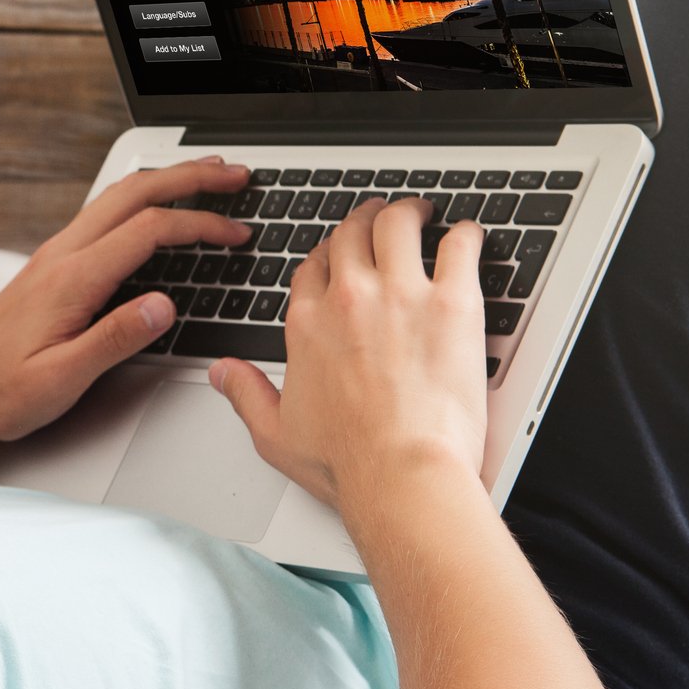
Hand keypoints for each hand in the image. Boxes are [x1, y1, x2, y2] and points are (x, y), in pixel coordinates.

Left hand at [0, 157, 250, 441]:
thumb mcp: (61, 378)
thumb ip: (114, 339)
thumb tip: (164, 306)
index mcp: (71, 278)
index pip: (149, 230)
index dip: (201, 225)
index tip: (237, 233)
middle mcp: (61, 255)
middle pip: (133, 193)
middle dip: (190, 177)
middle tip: (234, 174)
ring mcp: (54, 256)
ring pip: (117, 198)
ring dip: (165, 182)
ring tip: (206, 177)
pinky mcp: (51, 266)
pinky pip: (103, 216)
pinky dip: (141, 202)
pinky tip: (155, 210)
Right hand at [210, 197, 487, 510]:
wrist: (401, 475)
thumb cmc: (348, 462)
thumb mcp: (275, 434)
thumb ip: (246, 395)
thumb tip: (222, 374)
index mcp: (308, 325)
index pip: (313, 267)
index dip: (328, 256)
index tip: (341, 258)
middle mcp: (349, 299)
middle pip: (352, 234)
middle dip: (366, 220)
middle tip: (382, 219)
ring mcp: (400, 294)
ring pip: (399, 225)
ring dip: (410, 213)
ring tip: (422, 213)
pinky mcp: (451, 302)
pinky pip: (460, 245)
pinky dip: (465, 235)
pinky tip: (466, 237)